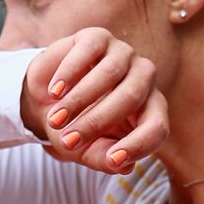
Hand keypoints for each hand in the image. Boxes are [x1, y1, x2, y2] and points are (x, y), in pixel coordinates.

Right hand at [20, 27, 168, 174]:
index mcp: (150, 109)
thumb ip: (104, 159)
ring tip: (55, 119)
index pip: (157, 127)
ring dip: (80, 100)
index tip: (112, 158)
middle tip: (68, 140)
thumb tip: (123, 165)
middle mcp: (143, 79)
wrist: (45, 99)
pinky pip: (89, 51)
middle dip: (97, 122)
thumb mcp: (86, 150)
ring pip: (110, 73)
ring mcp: (123, 54)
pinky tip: (54, 92)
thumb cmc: (74, 127)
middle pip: (132, 97)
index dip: (139, 144)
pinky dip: (70, 74)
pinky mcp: (98, 37)